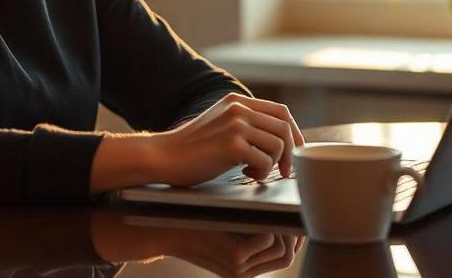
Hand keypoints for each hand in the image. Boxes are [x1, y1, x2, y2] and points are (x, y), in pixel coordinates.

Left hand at [90, 209, 303, 277]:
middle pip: (288, 253)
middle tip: (290, 198)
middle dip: (294, 226)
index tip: (293, 204)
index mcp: (244, 261)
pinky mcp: (233, 260)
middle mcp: (245, 271)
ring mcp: (240, 269)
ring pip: (283, 249)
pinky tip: (263, 207)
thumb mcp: (224, 214)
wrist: (157, 221)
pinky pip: (267, 241)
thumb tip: (275, 183)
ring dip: (283, 224)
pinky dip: (269, 222)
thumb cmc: (190, 211)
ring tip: (277, 200)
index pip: (284, 252)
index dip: (294, 229)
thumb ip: (248, 211)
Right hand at [147, 93, 304, 185]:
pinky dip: (260, 172)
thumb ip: (244, 123)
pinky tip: (244, 174)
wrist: (163, 156)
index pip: (281, 112)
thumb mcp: (219, 124)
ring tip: (253, 172)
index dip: (294, 132)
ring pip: (278, 145)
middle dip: (290, 152)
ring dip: (272, 164)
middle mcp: (238, 108)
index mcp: (237, 101)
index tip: (295, 150)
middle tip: (284, 171)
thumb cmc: (191, 149)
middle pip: (284, 127)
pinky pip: (265, 161)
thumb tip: (279, 139)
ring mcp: (235, 125)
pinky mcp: (232, 145)